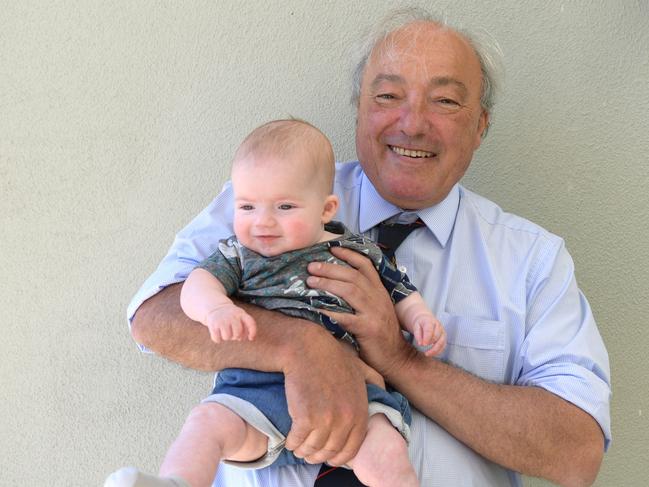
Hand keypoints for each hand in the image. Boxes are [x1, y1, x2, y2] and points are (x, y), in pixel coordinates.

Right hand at [204, 304, 256, 342]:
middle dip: (236, 336)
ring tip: (225, 331)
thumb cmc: (231, 316)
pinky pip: (217, 339)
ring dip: (226, 337)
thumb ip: (246, 325)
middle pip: (237, 333)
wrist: (216, 307)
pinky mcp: (213, 325)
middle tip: (233, 333)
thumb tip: (247, 338)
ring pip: (227, 337)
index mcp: (241, 314)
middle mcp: (232, 316)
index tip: (251, 338)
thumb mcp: (240, 316)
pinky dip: (217, 339)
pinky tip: (218, 333)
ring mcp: (222, 320)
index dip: (252, 332)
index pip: (250, 323)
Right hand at [283, 329, 370, 465]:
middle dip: (318, 456)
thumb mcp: (360, 368)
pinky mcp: (304, 417)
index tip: (328, 456)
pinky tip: (290, 440)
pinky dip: (292, 443)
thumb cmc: (332, 357)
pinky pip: (297, 441)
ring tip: (299, 448)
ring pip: (312, 448)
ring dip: (304, 451)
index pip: (351, 448)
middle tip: (309, 453)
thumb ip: (374, 381)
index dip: (338, 456)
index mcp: (359, 412)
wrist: (307, 349)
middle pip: (330, 451)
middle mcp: (345, 419)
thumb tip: (384, 391)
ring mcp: (325, 420)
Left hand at [307, 246, 414, 376]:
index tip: (332, 248)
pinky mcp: (369, 329)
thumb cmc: (381, 334)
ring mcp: (374, 313)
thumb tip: (335, 284)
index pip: (366, 266)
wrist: (397, 358)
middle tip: (311, 266)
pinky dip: (329, 312)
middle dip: (330, 269)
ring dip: (328, 284)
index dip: (349, 255)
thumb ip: (362, 297)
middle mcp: (378, 298)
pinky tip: (314, 308)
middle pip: (353, 276)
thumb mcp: (376, 309)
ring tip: (310, 282)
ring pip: (350, 291)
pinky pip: (345, 317)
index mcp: (379, 291)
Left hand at [412, 314, 446, 356]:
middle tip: (423, 347)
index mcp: (430, 321)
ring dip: (435, 350)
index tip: (423, 345)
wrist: (426, 319)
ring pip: (441, 342)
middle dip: (430, 343)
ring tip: (427, 354)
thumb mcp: (416, 326)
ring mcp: (442, 332)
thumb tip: (420, 344)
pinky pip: (443, 346)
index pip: (429, 330)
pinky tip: (432, 354)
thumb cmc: (420, 323)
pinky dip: (438, 351)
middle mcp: (438, 326)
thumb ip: (417, 334)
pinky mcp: (444, 337)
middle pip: (436, 336)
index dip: (427, 338)